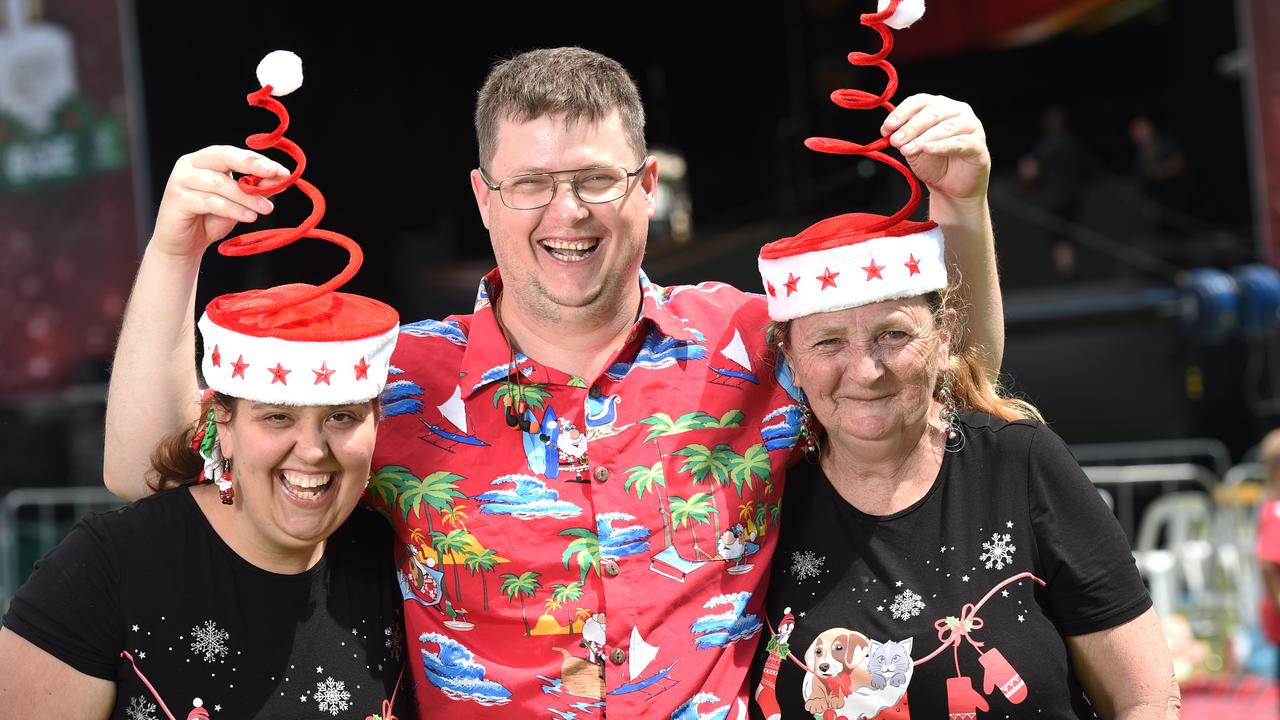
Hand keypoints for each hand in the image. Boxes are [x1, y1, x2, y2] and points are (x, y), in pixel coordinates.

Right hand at [151, 145, 288, 257]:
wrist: (183, 245)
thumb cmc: (209, 219)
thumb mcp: (237, 202)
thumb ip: (254, 189)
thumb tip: (280, 179)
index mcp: (205, 159)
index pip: (233, 153)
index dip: (258, 160)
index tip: (282, 171)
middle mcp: (190, 164)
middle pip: (224, 157)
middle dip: (252, 165)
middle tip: (276, 175)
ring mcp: (181, 180)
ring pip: (220, 183)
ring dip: (247, 196)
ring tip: (267, 208)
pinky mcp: (178, 199)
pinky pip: (210, 202)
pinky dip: (233, 209)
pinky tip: (249, 216)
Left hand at [881, 94, 989, 203]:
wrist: (951, 187)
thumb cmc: (934, 163)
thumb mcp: (912, 148)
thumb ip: (903, 137)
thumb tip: (888, 130)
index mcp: (940, 106)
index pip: (920, 101)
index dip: (902, 113)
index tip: (887, 127)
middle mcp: (958, 111)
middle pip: (933, 112)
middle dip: (911, 127)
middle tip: (895, 141)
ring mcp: (971, 126)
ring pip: (946, 127)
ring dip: (923, 138)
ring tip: (906, 150)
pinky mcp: (978, 145)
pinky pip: (959, 143)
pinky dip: (942, 145)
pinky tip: (928, 149)